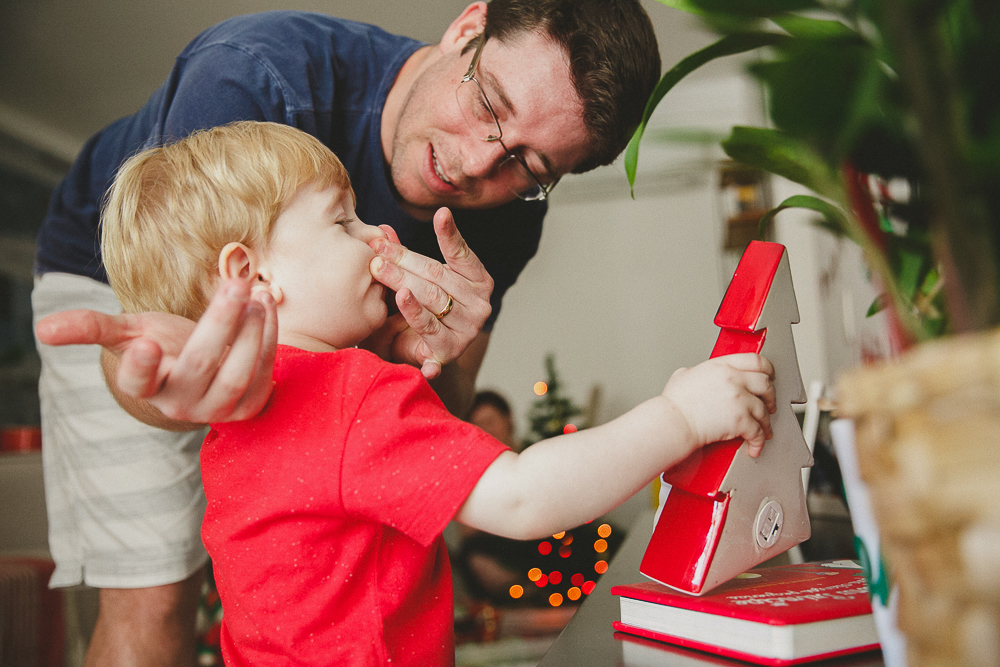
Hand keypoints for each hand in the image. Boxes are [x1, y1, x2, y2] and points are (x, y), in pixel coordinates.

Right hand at [34, 279, 277, 424]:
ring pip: (237, 373)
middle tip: (236, 281)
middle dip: (221, 320)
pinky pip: (264, 374)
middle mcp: (180, 404)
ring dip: (252, 329)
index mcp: (146, 386)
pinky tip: (266, 306)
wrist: (205, 369)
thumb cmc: (164, 345)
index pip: (137, 384)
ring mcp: (217, 410)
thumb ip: (92, 327)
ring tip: (256, 291)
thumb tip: (42, 329)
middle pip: (201, 363)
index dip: (139, 366)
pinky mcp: (250, 408)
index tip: (145, 343)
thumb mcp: (130, 332)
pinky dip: (269, 337)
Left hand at [365, 207, 493, 378]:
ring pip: (431, 297)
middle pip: (437, 275)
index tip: (442, 214)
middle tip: (378, 249)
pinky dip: (413, 313)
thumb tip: (383, 230)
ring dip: (400, 282)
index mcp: (478, 281)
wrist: (418, 353)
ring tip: (378, 269)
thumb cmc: (419, 310)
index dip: (448, 234)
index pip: (462, 254)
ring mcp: (468, 328)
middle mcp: (479, 304)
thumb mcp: (411, 280)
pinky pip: (426, 327)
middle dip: (404, 260)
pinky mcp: (450, 349)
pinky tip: (402, 300)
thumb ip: (402, 258)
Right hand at [662, 353, 775, 456]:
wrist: (674, 422)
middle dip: (770, 396)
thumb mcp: (683, 375)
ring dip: (766, 421)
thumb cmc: (675, 403)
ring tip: (764, 428)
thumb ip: (697, 371)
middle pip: (766, 384)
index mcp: (722, 366)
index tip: (770, 376)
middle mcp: (734, 379)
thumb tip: (698, 375)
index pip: (755, 360)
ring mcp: (739, 399)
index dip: (767, 369)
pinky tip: (756, 445)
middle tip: (769, 403)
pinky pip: (758, 431)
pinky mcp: (741, 420)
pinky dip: (759, 440)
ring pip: (764, 410)